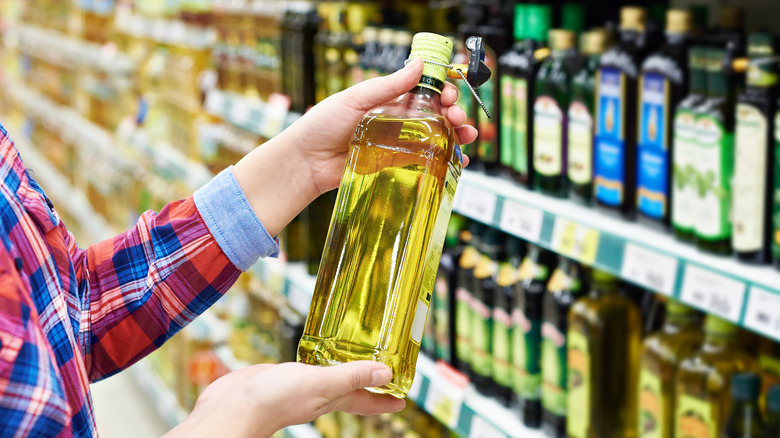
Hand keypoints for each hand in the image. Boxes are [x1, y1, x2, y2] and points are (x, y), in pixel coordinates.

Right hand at [165, 361, 404, 437]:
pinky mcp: (283, 374)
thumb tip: (387, 374)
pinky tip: (316, 348)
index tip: (403, 398)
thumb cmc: (273, 400)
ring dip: (345, 368)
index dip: (386, 400)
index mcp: (331, 398)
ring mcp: (301, 384)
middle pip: (351, 389)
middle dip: (369, 382)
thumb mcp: (320, 383)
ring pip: (330, 376)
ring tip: (357, 354)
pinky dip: (317, 358)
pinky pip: (307, 365)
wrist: (232, 406)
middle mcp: (319, 393)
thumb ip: (351, 376)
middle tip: (386, 371)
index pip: (366, 401)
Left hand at [233, 59, 477, 236]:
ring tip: (466, 136)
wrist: (305, 162)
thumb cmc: (322, 125)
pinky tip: (458, 160)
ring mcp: (398, 144)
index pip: (424, 91)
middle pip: (437, 114)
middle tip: (458, 117)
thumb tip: (419, 65)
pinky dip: (446, 160)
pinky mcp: (396, 166)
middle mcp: (397, 120)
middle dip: (454, 112)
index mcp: (389, 100)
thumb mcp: (354, 99)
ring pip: (437, 137)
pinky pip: (427, 162)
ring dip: (457, 135)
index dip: (442, 90)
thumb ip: (387, 86)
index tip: (450, 93)